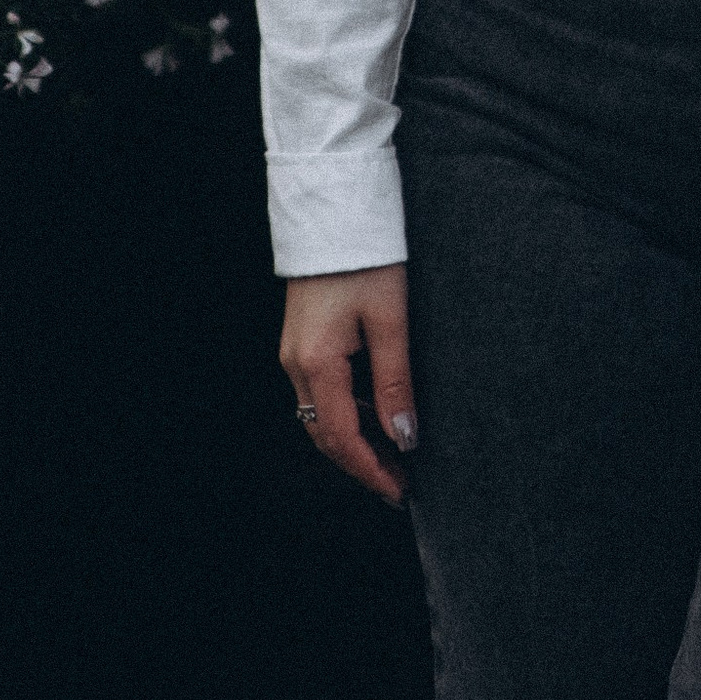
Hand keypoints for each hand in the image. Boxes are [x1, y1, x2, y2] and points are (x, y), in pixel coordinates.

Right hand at [280, 265, 415, 505]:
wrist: (334, 206)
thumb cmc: (366, 256)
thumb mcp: (390, 320)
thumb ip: (396, 382)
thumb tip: (405, 437)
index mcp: (316, 363)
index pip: (342, 438)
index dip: (372, 471)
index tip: (401, 493)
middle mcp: (296, 363)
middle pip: (326, 434)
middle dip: (362, 463)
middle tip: (401, 483)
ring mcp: (295, 351)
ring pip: (321, 416)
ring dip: (355, 440)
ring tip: (395, 455)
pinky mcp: (302, 339)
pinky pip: (320, 392)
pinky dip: (347, 413)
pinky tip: (375, 415)